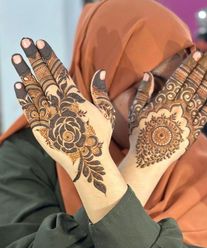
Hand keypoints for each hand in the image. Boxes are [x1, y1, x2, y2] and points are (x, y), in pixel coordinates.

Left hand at [12, 38, 115, 193]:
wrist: (87, 162)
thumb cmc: (99, 138)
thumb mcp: (106, 114)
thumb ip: (100, 92)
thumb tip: (100, 72)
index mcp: (75, 98)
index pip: (59, 71)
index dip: (48, 55)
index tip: (39, 43)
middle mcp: (59, 104)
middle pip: (44, 76)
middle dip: (34, 57)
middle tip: (24, 41)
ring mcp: (48, 116)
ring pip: (33, 90)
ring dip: (24, 73)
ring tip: (16, 57)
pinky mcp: (40, 129)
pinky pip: (29, 110)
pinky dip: (23, 97)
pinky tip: (17, 85)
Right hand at [128, 50, 206, 167]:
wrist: (149, 158)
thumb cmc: (139, 135)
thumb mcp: (135, 112)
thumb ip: (143, 92)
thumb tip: (148, 75)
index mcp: (164, 100)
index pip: (180, 77)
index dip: (190, 64)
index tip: (198, 53)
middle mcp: (178, 106)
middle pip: (193, 82)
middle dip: (203, 66)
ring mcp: (188, 119)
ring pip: (202, 95)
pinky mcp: (194, 131)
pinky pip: (206, 115)